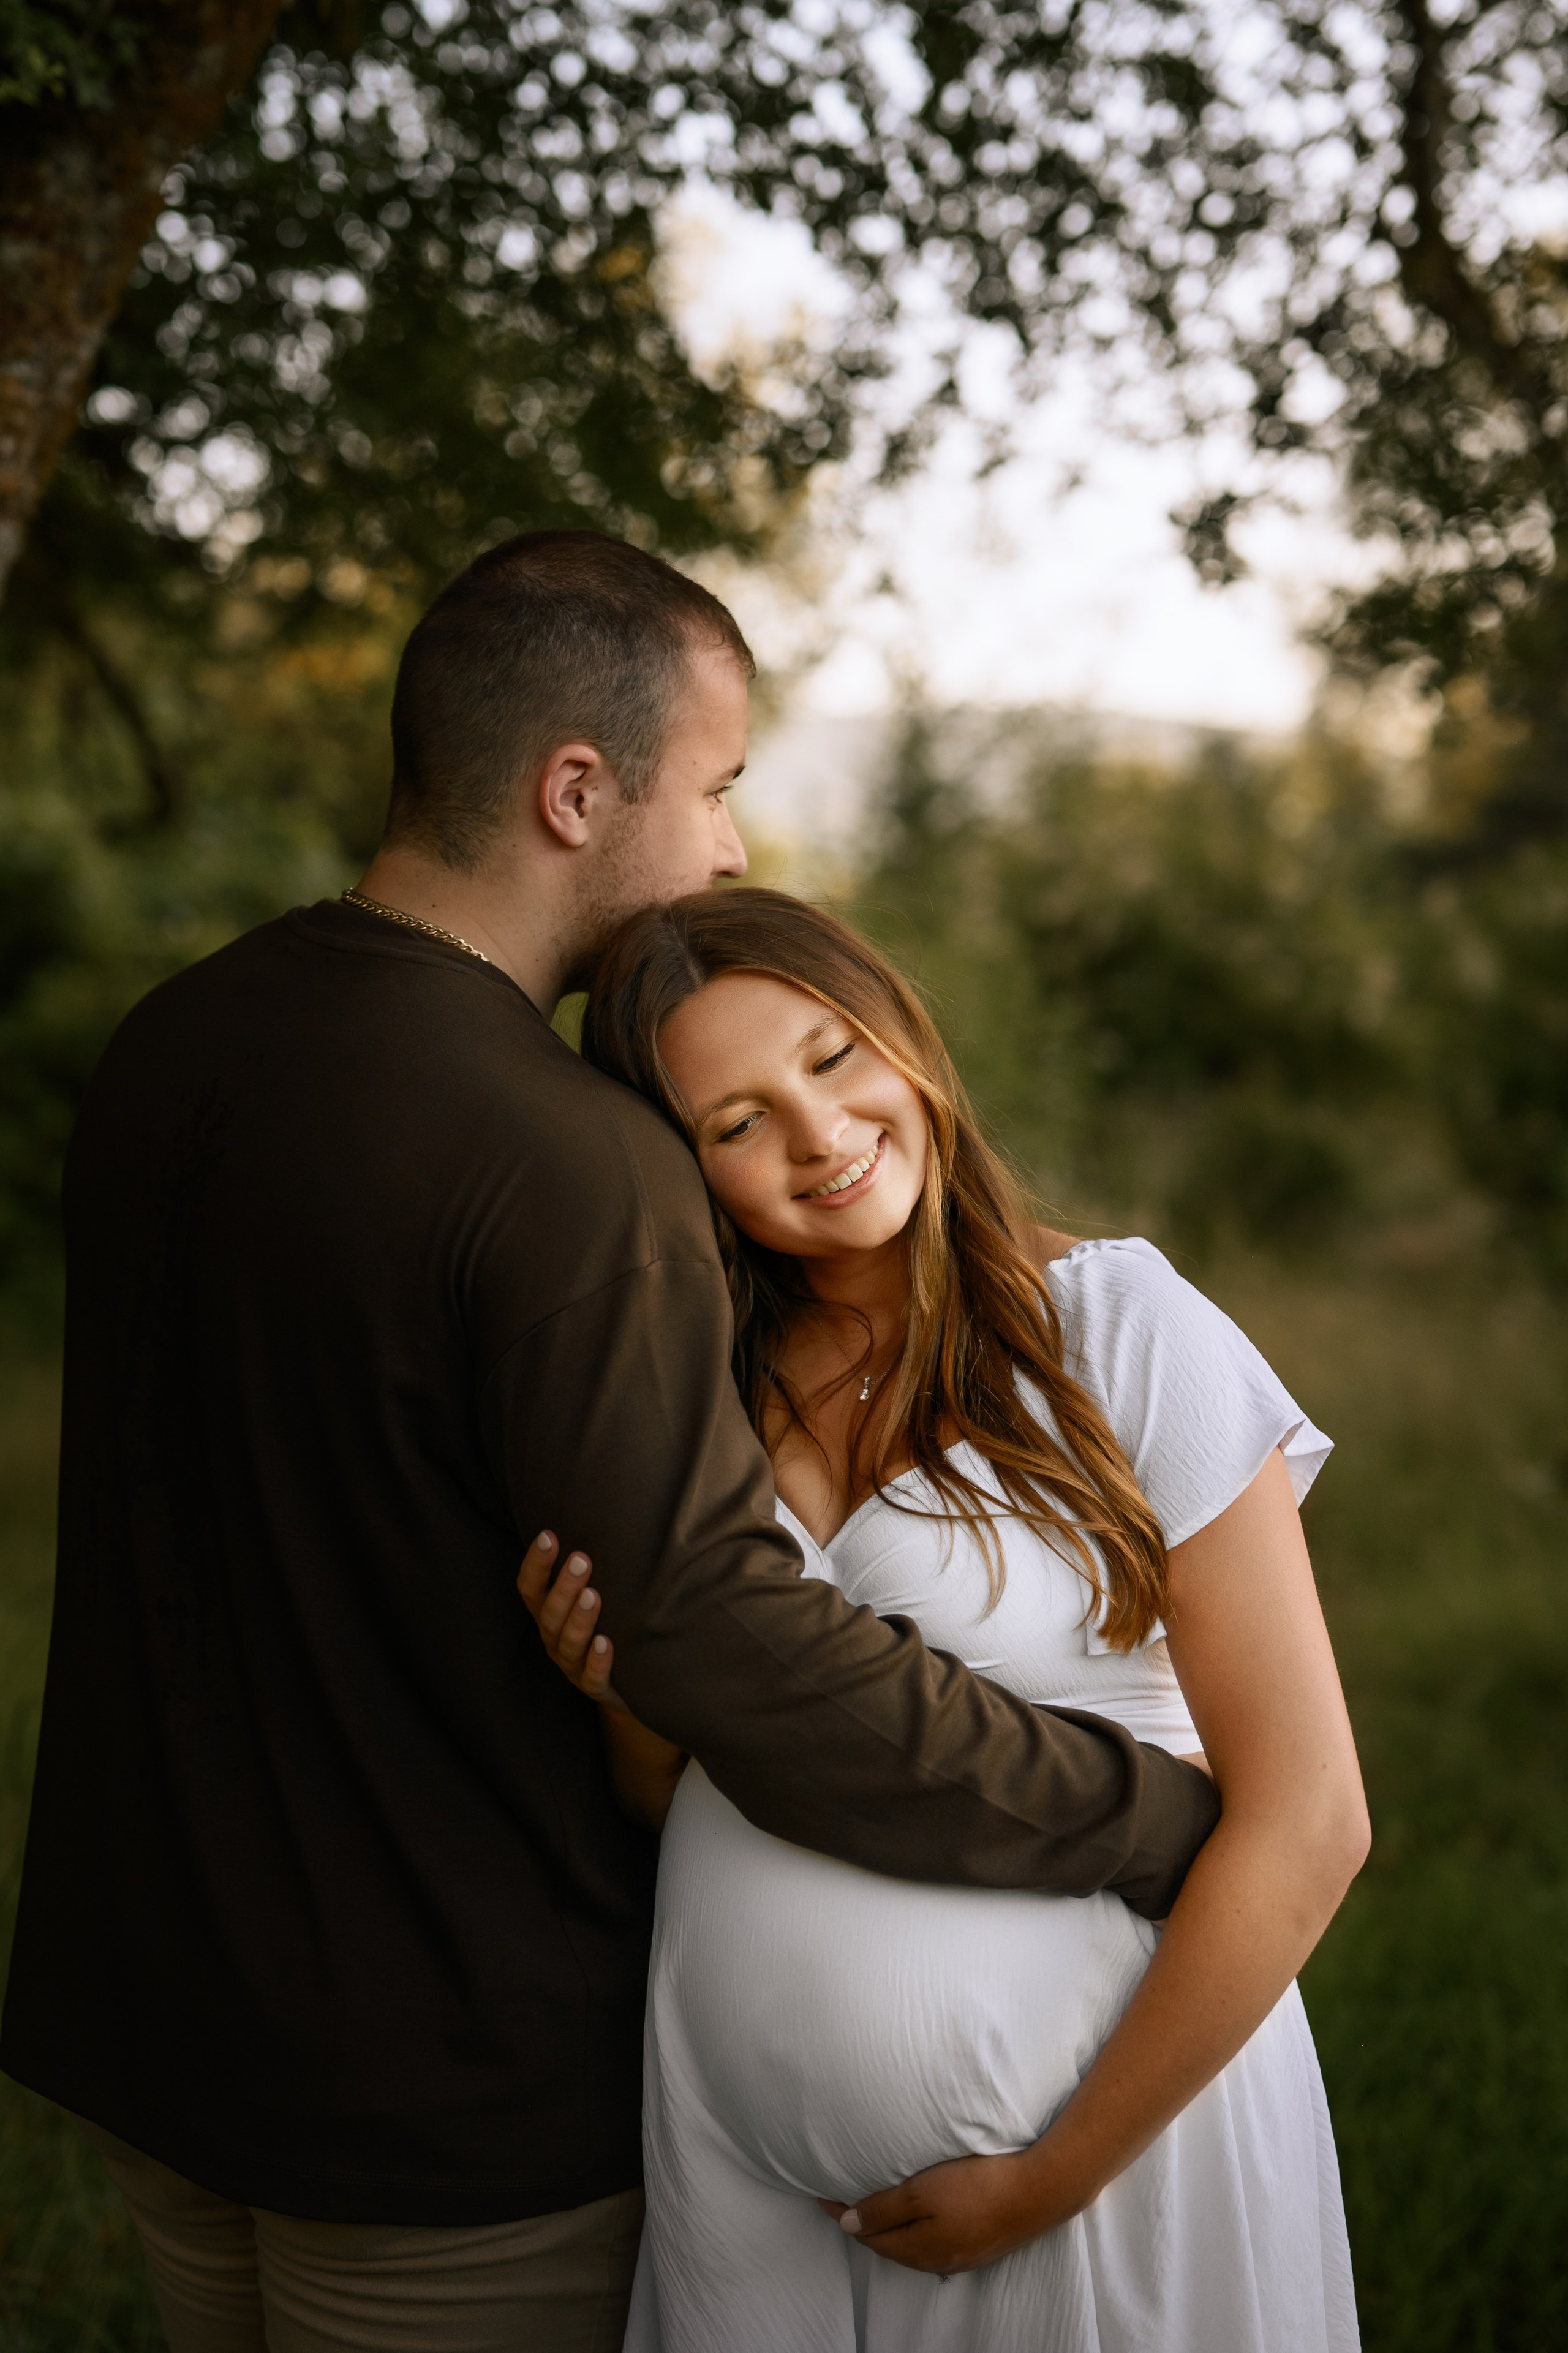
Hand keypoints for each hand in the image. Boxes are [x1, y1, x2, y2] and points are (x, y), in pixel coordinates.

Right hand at [517, 1531, 626, 1709]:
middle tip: (581, 1559)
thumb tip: (603, 1517)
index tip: (549, 1535)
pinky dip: (597, 1661)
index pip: (531, 1588)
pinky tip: (605, 1643)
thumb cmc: (605, 1629)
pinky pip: (592, 1678)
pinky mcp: (597, 1688)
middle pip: (550, 1615)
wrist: (625, 1689)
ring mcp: (573, 1666)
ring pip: (568, 1644)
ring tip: (593, 1595)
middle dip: (563, 1587)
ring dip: (579, 1619)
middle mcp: (554, 1639)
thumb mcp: (589, 1601)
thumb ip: (585, 1573)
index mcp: (548, 1615)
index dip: (536, 1564)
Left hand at [819, 2143, 1080, 2274]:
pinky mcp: (980, 2244)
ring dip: (889, 2227)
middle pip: (890, 2245)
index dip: (843, 2214)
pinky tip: (918, 2215)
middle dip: (864, 2225)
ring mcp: (962, 2255)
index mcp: (920, 2249)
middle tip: (841, 2199)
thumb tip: (847, 2225)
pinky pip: (934, 2242)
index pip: (870, 2236)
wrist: (1041, 2190)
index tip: (821, 2194)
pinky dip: (915, 2229)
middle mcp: (938, 2260)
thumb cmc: (978, 2185)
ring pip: (912, 2246)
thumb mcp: (923, 2192)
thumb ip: (884, 2209)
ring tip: (873, 2205)